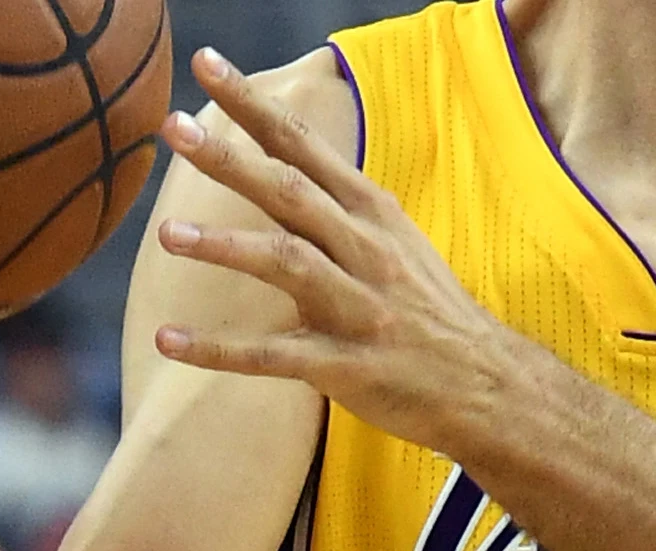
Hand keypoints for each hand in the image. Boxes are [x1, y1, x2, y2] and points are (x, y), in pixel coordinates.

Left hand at [153, 48, 533, 454]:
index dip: (253, 105)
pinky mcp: (348, 366)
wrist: (486, 383)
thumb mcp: (395, 242)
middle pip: (291, 192)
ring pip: (288, 263)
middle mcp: (365, 250)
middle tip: (176, 128)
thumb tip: (283, 165)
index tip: (207, 64)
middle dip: (231, 158)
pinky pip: (274, 356)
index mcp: (371, 213)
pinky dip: (220, 351)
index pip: (303, 144)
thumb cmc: (429, 310)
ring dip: (226, 247)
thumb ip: (338, 207)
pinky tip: (170, 341)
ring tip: (169, 235)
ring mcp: (358, 307)